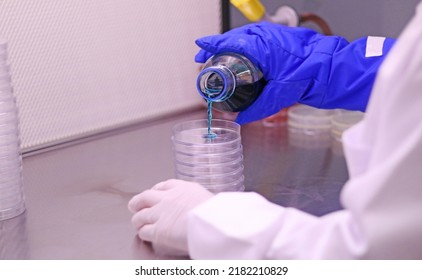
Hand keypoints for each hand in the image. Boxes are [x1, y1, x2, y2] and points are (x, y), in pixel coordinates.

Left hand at [128, 179, 213, 254]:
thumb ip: (197, 200)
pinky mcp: (158, 231)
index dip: (156, 190)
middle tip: (135, 205)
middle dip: (138, 201)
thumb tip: (201, 206)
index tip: (154, 192)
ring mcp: (160, 214)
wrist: (212, 222)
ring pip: (140, 215)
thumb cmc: (216, 212)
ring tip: (137, 223)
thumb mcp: (208, 198)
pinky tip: (144, 235)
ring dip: (137, 219)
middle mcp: (168, 198)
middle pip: (145, 196)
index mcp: (183, 188)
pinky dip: (142, 233)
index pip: (165, 185)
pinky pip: (144, 232)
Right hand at [195, 22, 344, 123]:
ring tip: (220, 57)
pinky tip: (241, 56)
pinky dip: (243, 45)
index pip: (228, 42)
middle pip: (233, 38)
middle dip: (218, 47)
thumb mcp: (279, 96)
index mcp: (260, 46)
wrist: (330, 69)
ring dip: (230, 46)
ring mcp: (272, 35)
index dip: (211, 45)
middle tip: (206, 58)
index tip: (199, 47)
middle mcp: (264, 36)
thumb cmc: (309, 76)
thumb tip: (240, 118)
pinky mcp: (278, 38)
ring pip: (243, 37)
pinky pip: (254, 38)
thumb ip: (257, 108)